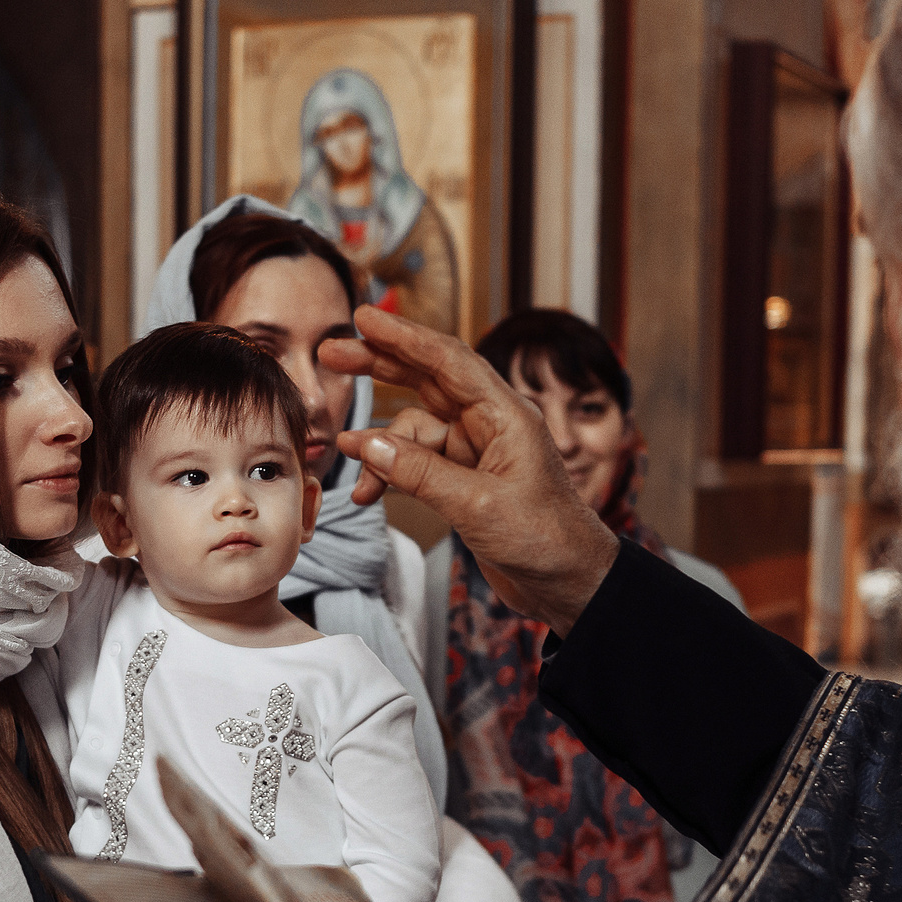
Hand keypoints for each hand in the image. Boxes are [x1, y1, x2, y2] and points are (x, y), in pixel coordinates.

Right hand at [321, 307, 619, 635]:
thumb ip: (420, 473)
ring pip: (414, 430)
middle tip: (333, 354)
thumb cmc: (545, 539)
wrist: (568, 585)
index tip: (364, 317)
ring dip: (380, 445)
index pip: (448, 361)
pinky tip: (369, 490)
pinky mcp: (464, 482)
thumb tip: (367, 444)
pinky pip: (416, 464)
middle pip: (426, 381)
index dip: (404, 336)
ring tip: (343, 454)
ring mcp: (475, 453)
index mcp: (506, 415)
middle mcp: (489, 425)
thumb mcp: (477, 505)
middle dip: (379, 367)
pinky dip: (391, 473)